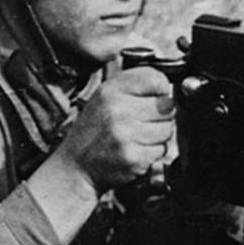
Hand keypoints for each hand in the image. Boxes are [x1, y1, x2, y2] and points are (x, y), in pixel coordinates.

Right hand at [54, 67, 174, 193]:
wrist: (75, 165)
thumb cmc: (94, 130)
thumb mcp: (105, 97)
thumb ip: (134, 85)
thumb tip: (166, 87)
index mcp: (110, 91)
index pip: (155, 79)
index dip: (161, 90)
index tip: (156, 96)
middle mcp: (117, 111)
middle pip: (167, 106)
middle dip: (161, 115)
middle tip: (144, 121)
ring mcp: (125, 136)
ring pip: (167, 129)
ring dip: (159, 135)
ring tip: (138, 137)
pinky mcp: (133, 158)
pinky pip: (161, 150)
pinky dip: (153, 153)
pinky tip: (136, 150)